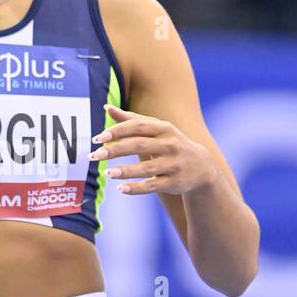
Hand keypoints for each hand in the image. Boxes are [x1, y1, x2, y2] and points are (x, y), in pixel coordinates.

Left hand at [88, 105, 217, 195]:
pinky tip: (121, 189)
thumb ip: (131, 119)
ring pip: (147, 168)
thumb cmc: (171, 144)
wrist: (201, 166)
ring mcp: (173, 164)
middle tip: (94, 155)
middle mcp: (170, 144)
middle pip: (139, 145)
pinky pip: (153, 185)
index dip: (117, 131)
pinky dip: (137, 188)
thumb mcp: (156, 129)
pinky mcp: (174, 182)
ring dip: (126, 171)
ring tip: (107, 173)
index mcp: (163, 128)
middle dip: (115, 150)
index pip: (137, 126)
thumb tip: (106, 107)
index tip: (98, 138)